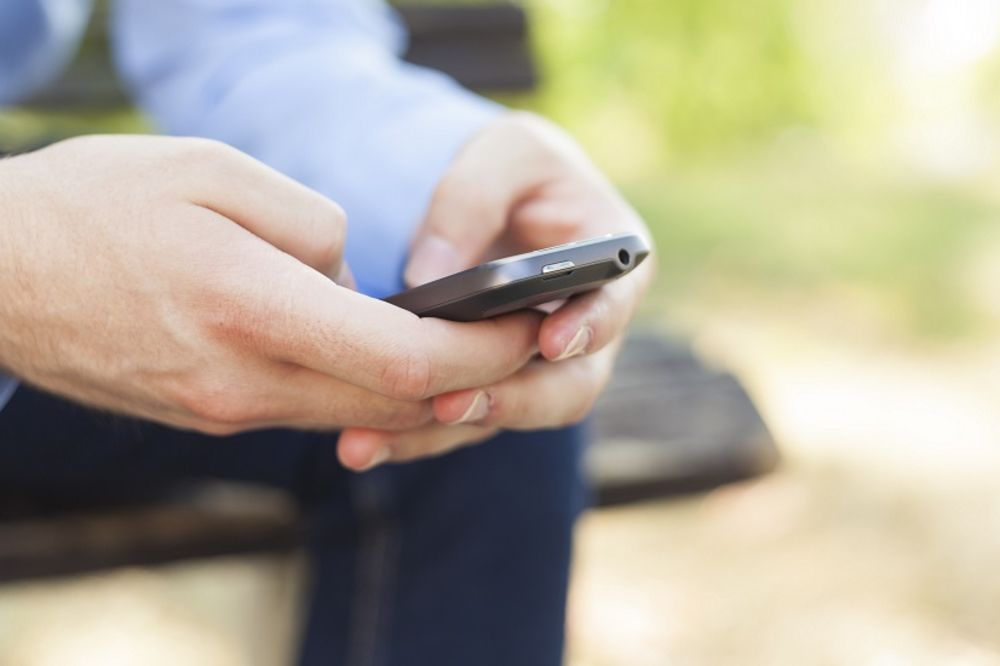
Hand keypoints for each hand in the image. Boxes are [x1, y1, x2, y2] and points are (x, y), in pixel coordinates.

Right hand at [0, 136, 541, 436]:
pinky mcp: (210, 415)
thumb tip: (358, 277)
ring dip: (423, 393)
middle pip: (393, 402)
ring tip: (470, 351)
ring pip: (355, 414)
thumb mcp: (213, 172)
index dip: (481, 351)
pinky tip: (383, 359)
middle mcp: (244, 380)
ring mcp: (225, 410)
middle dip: (473, 379)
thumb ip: (313, 226)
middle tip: (522, 344)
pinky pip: (309, 411)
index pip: (404, 359)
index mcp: (252, 310)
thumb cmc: (98, 205)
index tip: (527, 329)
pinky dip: (362, 393)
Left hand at [337, 112, 654, 468]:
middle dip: (509, 401)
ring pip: (505, 415)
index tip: (551, 341)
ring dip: (441, 432)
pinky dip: (412, 434)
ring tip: (372, 440)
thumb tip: (430, 276)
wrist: (496, 202)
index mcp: (613, 267)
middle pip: (566, 388)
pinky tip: (359, 442)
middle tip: (450, 404)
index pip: (613, 306)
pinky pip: (462, 420)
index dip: (588, 328)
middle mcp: (584, 331)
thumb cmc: (516, 170)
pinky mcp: (493, 384)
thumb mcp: (505, 152)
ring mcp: (539, 368)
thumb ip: (473, 199)